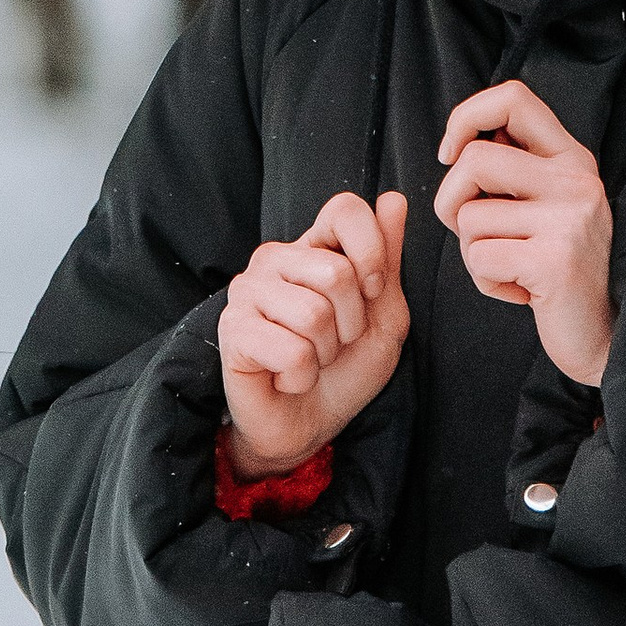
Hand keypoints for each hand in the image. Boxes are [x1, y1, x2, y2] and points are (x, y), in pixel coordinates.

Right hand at [219, 189, 410, 480]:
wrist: (309, 425)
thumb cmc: (346, 369)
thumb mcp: (384, 316)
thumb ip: (387, 260)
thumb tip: (393, 199)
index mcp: (314, 246)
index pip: (344, 209)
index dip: (372, 251)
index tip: (373, 290)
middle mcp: (275, 258)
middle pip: (336, 272)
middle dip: (351, 323)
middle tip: (334, 342)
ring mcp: (248, 290)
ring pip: (314, 314)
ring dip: (326, 353)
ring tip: (310, 359)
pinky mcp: (232, 329)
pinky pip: (291, 350)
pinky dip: (302, 375)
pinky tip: (286, 376)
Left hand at [434, 82, 614, 386]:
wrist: (607, 335)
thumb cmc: (559, 269)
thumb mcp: (550, 205)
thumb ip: (517, 168)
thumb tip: (462, 138)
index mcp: (572, 159)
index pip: (513, 98)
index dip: (467, 117)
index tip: (450, 154)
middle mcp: (577, 181)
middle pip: (474, 159)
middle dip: (451, 201)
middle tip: (476, 233)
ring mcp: (569, 220)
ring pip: (469, 216)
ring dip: (472, 252)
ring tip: (513, 268)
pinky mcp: (555, 262)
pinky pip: (479, 259)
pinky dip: (486, 282)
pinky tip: (522, 292)